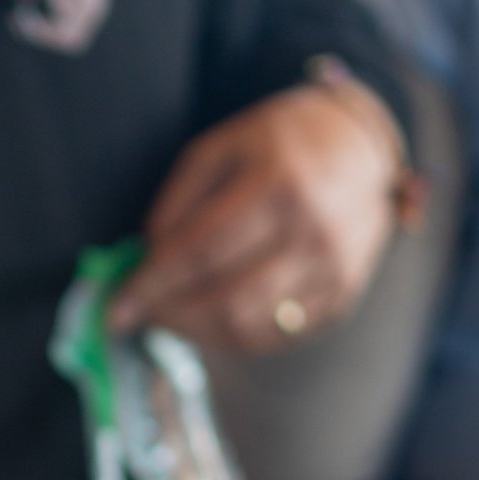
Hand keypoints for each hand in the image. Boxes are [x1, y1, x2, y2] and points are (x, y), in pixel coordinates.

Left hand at [109, 78, 402, 354]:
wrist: (362, 146)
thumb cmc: (280, 143)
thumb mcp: (222, 147)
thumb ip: (179, 200)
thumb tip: (148, 261)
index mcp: (281, 186)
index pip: (202, 251)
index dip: (152, 285)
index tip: (116, 308)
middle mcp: (315, 233)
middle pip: (226, 300)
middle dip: (171, 315)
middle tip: (140, 315)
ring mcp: (334, 271)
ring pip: (250, 328)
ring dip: (197, 332)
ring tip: (170, 317)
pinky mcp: (342, 297)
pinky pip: (276, 336)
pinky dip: (232, 336)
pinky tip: (209, 320)